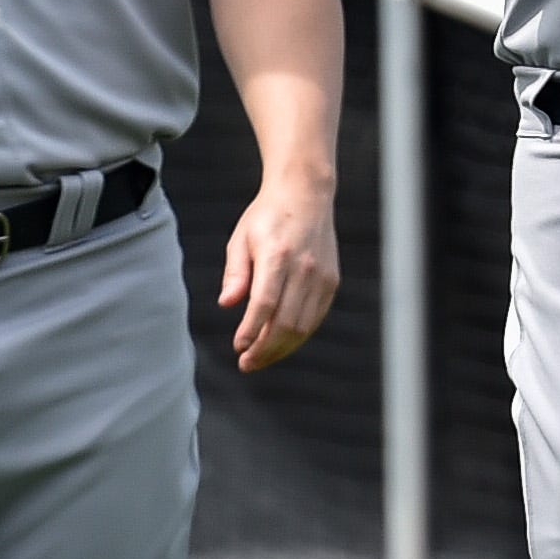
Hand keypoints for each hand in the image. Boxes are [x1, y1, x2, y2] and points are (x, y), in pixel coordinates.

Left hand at [219, 172, 337, 372]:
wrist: (306, 194)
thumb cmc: (267, 217)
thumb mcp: (241, 239)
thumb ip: (235, 273)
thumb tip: (227, 305)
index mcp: (278, 255)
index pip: (265, 303)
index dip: (252, 331)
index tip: (238, 347)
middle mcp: (304, 267)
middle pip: (287, 322)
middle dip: (265, 350)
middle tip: (245, 364)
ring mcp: (322, 276)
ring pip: (303, 326)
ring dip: (280, 348)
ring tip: (259, 358)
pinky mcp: (331, 282)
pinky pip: (314, 318)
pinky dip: (297, 336)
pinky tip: (279, 342)